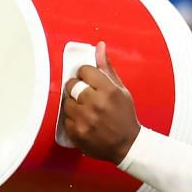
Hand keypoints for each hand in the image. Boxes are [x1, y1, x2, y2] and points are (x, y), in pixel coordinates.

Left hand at [61, 41, 140, 163]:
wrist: (127, 145)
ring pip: (65, 101)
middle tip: (85, 95)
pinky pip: (64, 118)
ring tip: (85, 110)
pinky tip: (84, 121)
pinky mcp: (76, 132)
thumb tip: (99, 46)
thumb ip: (107, 68)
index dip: (85, 74)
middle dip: (76, 87)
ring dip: (73, 104)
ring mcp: (85, 119)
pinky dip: (72, 119)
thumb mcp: (121, 90)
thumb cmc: (124, 115)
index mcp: (109, 91)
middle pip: (71, 84)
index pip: (84, 70)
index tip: (88, 80)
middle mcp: (96, 103)